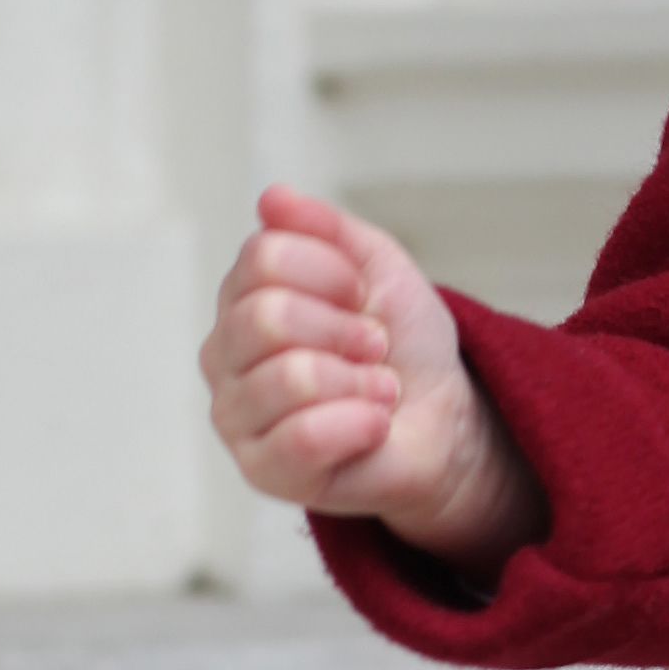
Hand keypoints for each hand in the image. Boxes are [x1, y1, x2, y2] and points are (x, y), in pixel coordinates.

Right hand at [201, 185, 539, 571]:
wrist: (444, 419)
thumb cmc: (402, 346)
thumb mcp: (378, 267)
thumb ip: (326, 230)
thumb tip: (271, 198)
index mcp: (242, 297)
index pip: (265, 256)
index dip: (333, 273)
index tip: (361, 297)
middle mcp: (224, 354)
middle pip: (267, 316)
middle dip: (346, 330)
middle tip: (374, 348)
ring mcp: (235, 415)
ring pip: (289, 376)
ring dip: (359, 381)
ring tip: (377, 390)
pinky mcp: (262, 471)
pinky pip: (303, 438)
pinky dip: (359, 425)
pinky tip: (372, 426)